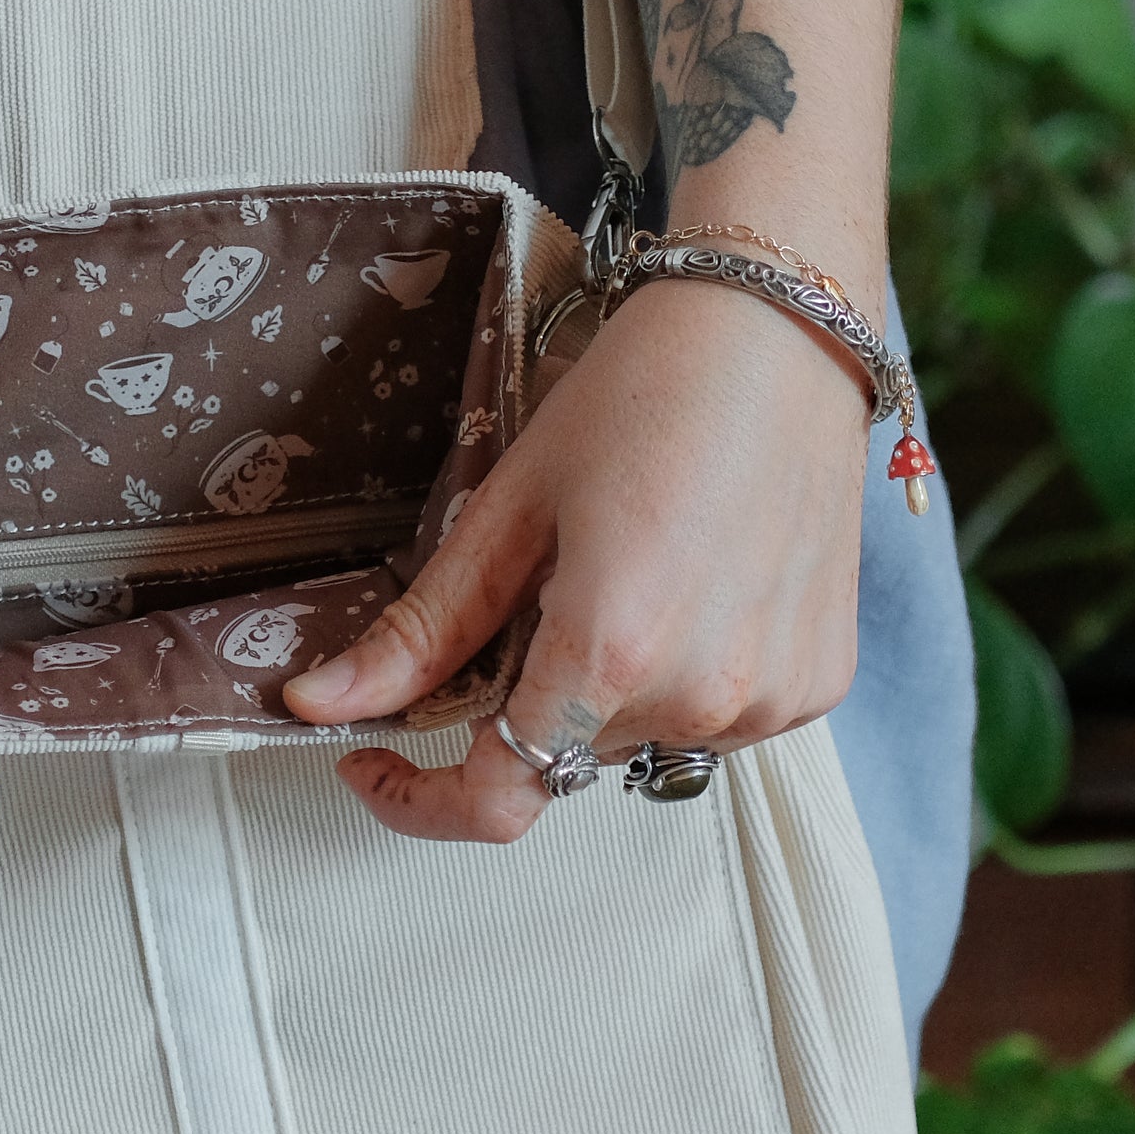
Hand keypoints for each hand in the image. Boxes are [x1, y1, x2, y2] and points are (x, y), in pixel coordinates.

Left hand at [280, 276, 867, 841]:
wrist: (783, 332)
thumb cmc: (651, 392)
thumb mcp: (511, 508)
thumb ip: (422, 630)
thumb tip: (321, 702)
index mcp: (611, 653)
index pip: (500, 799)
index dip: (420, 801)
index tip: (378, 763)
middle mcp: (701, 696)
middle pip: (564, 757)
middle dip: (526, 697)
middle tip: (544, 587)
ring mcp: (768, 702)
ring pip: (636, 741)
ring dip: (606, 689)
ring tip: (631, 571)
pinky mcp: (813, 689)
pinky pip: (713, 719)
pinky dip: (680, 675)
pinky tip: (693, 584)